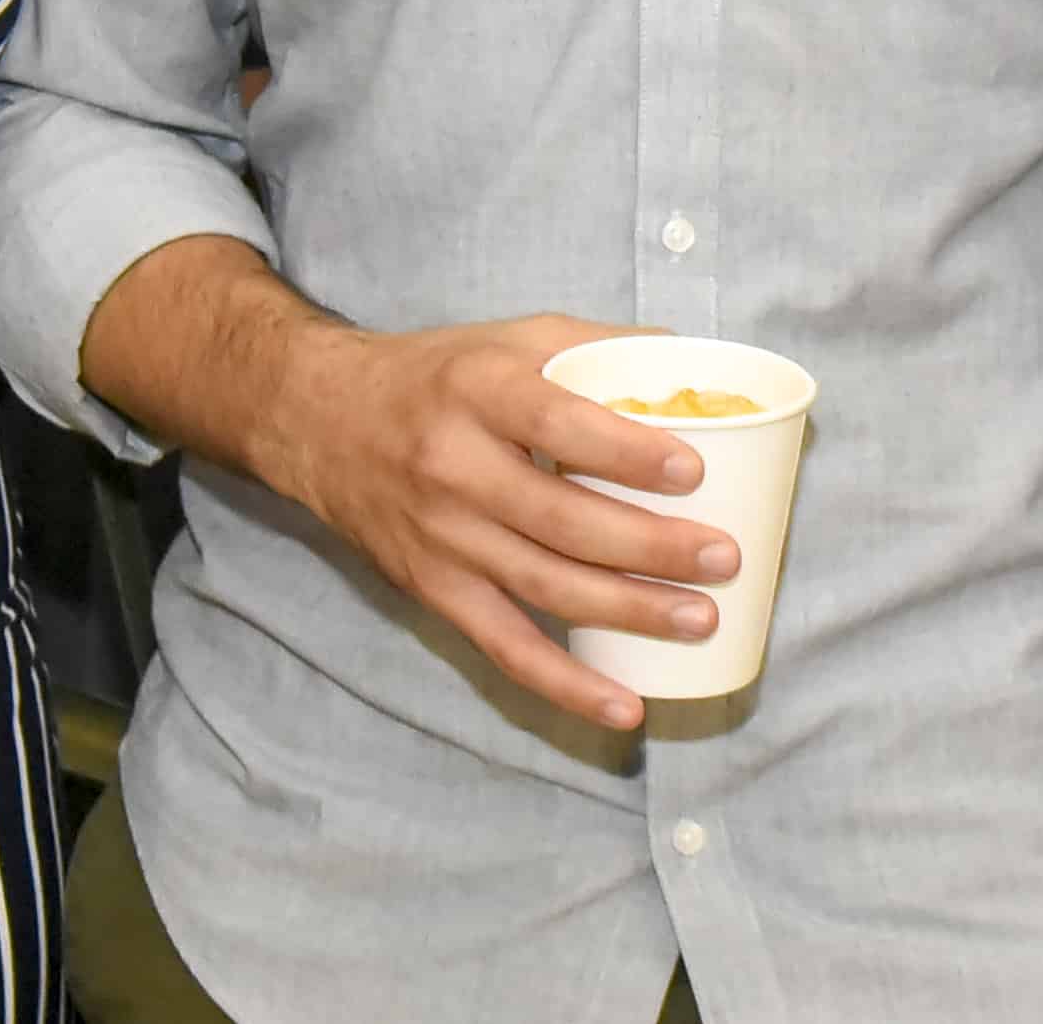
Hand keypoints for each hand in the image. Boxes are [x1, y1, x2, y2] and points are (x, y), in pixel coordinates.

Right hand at [249, 313, 736, 730]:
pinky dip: (565, 685)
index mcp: (479, 390)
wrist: (320, 420)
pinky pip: (505, 647)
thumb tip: (696, 361)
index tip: (692, 471)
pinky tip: (624, 707)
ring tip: (700, 620)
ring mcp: (441, 536)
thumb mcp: (508, 337)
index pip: (556, 424)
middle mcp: (453, 464)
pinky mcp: (433, 589)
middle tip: (722, 559)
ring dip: (628, 611)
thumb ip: (597, 347)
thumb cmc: (437, 375)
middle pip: (561, 517)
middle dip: (650, 546)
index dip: (624, 452)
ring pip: (544, 586)